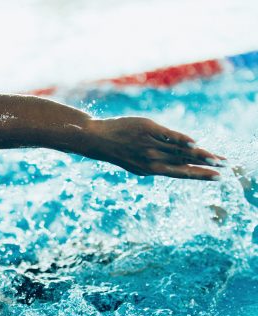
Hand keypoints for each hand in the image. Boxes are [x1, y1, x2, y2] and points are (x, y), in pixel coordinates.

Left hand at [87, 117, 224, 179]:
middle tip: (225, 167)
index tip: (217, 177)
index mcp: (150, 170)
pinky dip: (181, 140)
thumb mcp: (138, 162)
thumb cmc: (120, 150)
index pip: (181, 173)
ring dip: (200, 155)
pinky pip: (168, 136)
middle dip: (206, 166)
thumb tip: (181, 161)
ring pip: (179, 151)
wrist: (98, 139)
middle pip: (185, 163)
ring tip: (217, 158)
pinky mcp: (148, 130)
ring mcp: (150, 145)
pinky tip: (195, 144)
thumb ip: (159, 163)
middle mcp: (152, 159)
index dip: (200, 175)